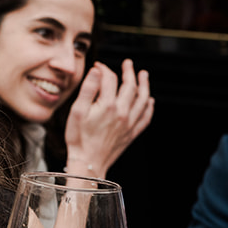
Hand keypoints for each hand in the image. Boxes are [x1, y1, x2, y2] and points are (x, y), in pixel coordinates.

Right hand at [63, 60, 153, 175]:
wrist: (88, 163)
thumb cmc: (79, 138)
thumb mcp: (77, 111)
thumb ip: (88, 89)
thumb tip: (96, 71)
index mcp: (107, 105)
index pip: (110, 79)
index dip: (104, 69)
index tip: (98, 67)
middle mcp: (122, 112)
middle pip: (130, 86)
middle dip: (129, 72)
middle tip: (128, 64)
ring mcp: (129, 123)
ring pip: (142, 99)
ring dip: (145, 85)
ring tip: (144, 75)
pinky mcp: (131, 133)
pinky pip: (146, 118)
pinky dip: (149, 107)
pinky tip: (149, 101)